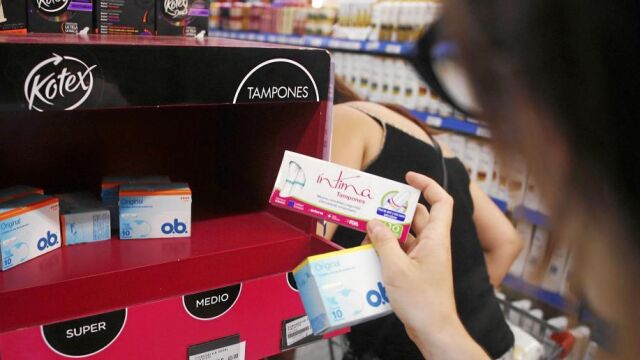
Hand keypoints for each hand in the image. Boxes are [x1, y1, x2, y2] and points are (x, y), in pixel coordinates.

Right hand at [366, 172, 488, 358]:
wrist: (433, 330)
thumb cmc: (422, 300)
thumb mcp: (396, 268)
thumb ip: (384, 242)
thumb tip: (374, 222)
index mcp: (435, 238)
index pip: (441, 201)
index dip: (428, 185)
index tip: (408, 178)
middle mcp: (432, 245)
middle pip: (417, 217)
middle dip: (396, 211)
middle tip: (375, 208)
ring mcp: (425, 259)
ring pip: (406, 236)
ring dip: (388, 233)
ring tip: (367, 233)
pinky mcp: (417, 271)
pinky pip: (402, 252)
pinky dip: (388, 251)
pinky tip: (371, 255)